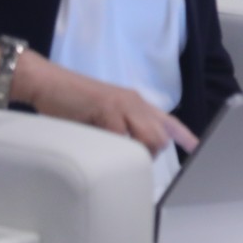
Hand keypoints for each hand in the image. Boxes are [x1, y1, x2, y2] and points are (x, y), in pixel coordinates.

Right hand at [14, 54, 197, 155]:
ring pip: (148, 138)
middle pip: (160, 136)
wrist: (47, 82)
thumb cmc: (70, 102)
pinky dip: (114, 148)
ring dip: (135, 153)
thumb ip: (120, 129)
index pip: (167, 120)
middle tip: (127, 159)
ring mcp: (122, 104)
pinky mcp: (107, 108)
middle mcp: (134, 101)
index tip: (195, 147)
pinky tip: (101, 146)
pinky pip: (121, 138)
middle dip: (149, 155)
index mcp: (136, 102)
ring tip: (113, 153)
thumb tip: (131, 152)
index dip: (183, 135)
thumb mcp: (103, 116)